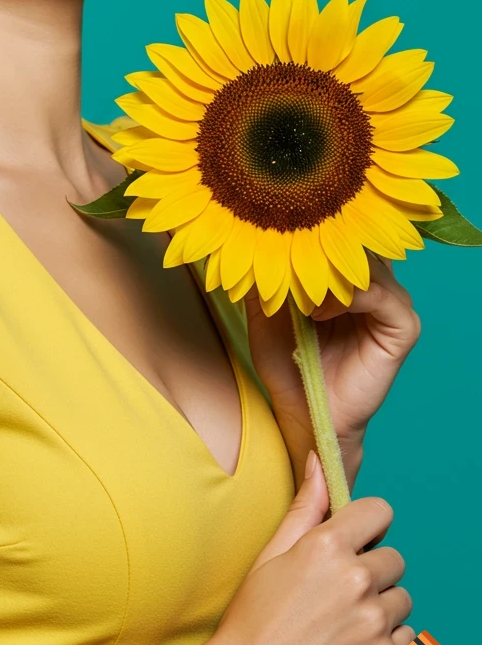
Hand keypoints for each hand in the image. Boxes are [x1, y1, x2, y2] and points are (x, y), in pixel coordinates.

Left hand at [243, 252, 421, 456]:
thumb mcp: (264, 311)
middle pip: (360, 246)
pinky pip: (385, 298)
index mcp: (348, 277)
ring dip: (332, 273)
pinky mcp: (403, 330)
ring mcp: (393, 306)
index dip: (312, 233)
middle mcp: (376, 286)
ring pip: (371, 267)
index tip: (278, 236)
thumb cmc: (287, 362)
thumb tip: (241, 239)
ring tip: (301, 295)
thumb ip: (261, 275)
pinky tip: (319, 312)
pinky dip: (351, 298)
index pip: (342, 237)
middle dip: (323, 248)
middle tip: (289, 255)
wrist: (302, 412)